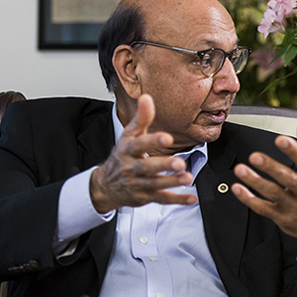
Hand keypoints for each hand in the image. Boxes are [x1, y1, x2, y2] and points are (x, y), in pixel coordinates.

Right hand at [89, 94, 196, 212]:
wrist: (106, 185)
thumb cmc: (123, 156)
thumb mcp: (129, 136)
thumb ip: (141, 118)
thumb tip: (147, 97)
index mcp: (128, 150)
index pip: (139, 144)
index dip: (153, 141)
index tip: (167, 137)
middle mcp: (132, 167)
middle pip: (147, 167)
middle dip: (163, 165)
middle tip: (180, 163)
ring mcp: (138, 183)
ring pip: (155, 184)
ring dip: (172, 182)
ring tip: (188, 178)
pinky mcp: (145, 197)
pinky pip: (162, 199)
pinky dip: (177, 199)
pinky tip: (191, 198)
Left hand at [232, 114, 296, 260]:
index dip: (294, 151)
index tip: (280, 140)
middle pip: (288, 179)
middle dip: (271, 167)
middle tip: (254, 156)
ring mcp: (294, 206)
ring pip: (273, 194)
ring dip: (256, 182)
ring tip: (241, 169)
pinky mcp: (282, 218)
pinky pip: (264, 208)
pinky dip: (250, 199)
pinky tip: (238, 188)